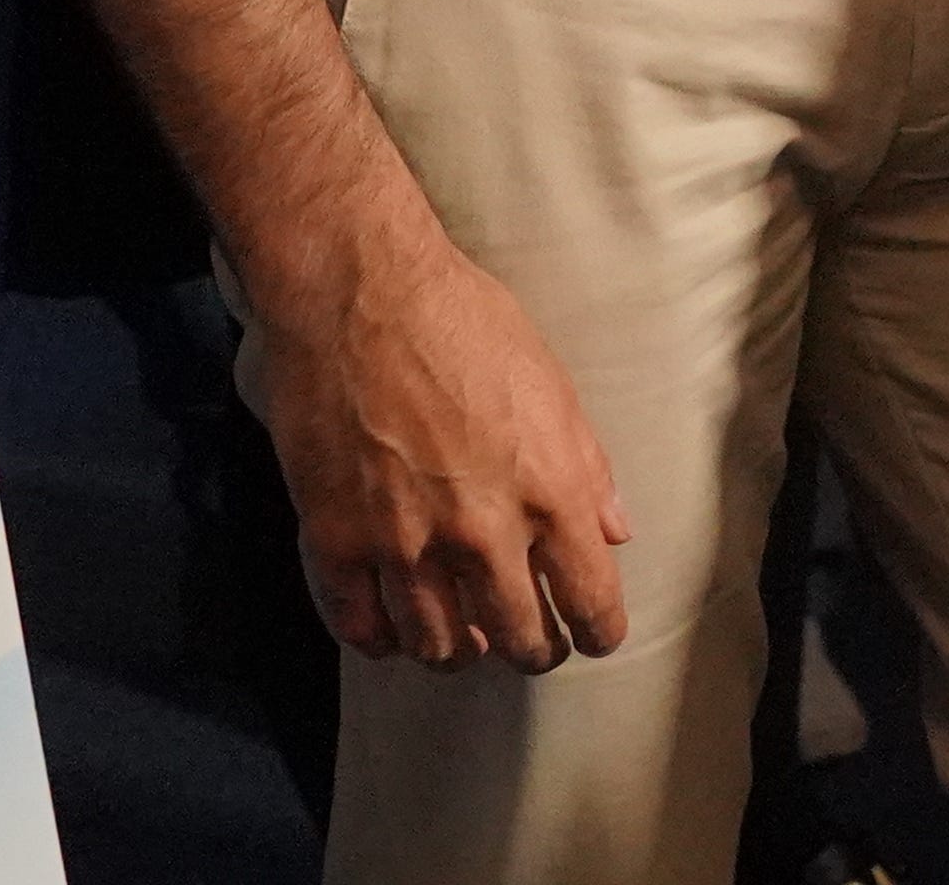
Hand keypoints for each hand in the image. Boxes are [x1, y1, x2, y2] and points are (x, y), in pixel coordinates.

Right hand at [243, 208, 634, 668]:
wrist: (361, 297)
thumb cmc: (466, 325)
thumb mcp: (553, 386)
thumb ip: (587, 469)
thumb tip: (611, 531)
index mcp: (549, 490)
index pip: (589, 599)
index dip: (598, 631)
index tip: (596, 638)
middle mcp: (481, 531)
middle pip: (516, 637)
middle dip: (532, 650)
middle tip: (531, 646)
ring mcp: (404, 542)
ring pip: (437, 644)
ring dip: (458, 652)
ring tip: (466, 643)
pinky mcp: (337, 539)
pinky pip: (361, 624)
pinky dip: (382, 639)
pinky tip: (394, 632)